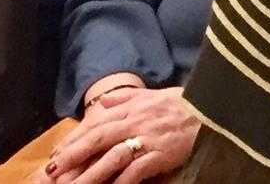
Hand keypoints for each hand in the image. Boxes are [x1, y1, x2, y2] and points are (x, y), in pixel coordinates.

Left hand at [48, 84, 199, 182]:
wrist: (216, 109)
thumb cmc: (186, 104)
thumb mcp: (155, 94)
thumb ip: (127, 99)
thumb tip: (102, 103)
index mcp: (135, 107)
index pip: (98, 122)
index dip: (75, 137)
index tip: (57, 152)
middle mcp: (138, 121)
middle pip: (99, 138)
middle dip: (73, 154)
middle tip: (53, 170)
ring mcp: (149, 138)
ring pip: (112, 157)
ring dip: (90, 174)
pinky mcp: (161, 154)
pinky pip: (135, 171)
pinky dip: (120, 183)